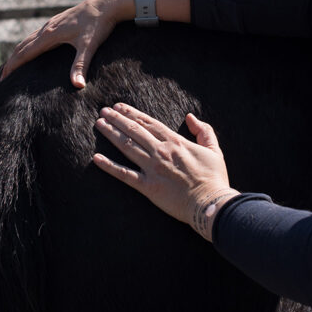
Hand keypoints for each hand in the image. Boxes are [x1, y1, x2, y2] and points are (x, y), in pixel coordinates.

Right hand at [0, 0, 129, 88]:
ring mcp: (52, 23)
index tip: (4, 78)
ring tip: (13, 65)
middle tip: (4, 77)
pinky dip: (29, 44)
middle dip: (12, 61)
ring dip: (19, 52)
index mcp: (50, 34)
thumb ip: (81, 65)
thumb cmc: (98, 24)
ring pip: (29, 39)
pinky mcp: (58, 21)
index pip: (25, 52)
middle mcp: (47, 28)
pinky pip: (37, 35)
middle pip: (23, 46)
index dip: (13, 66)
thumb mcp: (89, 45)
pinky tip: (33, 49)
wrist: (107, 4)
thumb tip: (77, 86)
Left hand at [92, 103, 238, 240]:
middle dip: (117, 119)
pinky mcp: (148, 187)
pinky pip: (125, 175)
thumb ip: (204, 131)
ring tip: (99, 124)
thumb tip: (191, 117)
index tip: (119, 107)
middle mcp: (161, 152)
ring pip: (127, 146)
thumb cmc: (214, 178)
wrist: (211, 203)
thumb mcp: (214, 150)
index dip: (132, 113)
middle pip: (135, 130)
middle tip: (103, 111)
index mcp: (176, 142)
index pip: (149, 123)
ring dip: (111, 134)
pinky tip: (96, 158)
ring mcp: (153, 169)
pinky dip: (110, 166)